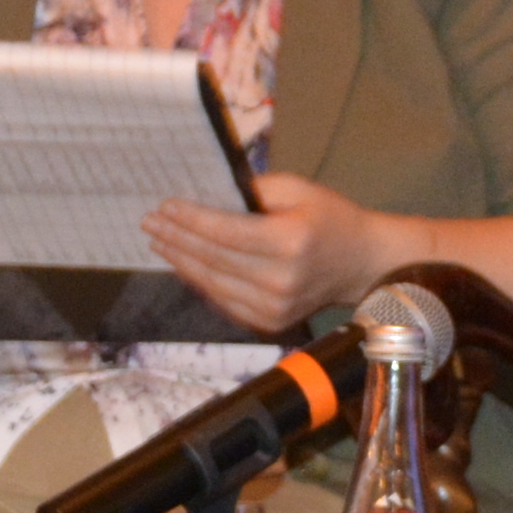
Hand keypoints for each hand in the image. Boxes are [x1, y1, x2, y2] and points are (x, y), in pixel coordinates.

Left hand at [144, 170, 400, 332]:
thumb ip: (254, 191)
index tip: (164, 207)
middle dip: (176, 239)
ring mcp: (274, 307)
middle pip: (213, 259)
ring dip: (181, 261)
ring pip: (213, 284)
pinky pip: (224, 301)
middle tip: (150, 222)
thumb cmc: (330, 218)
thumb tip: (208, 196)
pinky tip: (184, 264)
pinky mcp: (270, 322)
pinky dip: (201, 282)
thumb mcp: (298, 189)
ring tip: (159, 241)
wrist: (363, 264)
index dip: (190, 220)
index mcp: (289, 242)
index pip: (225, 233)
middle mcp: (280, 280)